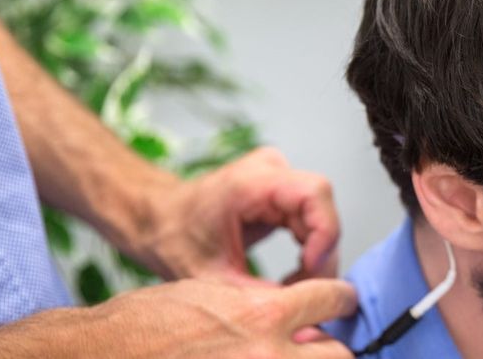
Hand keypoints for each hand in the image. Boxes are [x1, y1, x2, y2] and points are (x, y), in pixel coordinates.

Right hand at [0, 277, 357, 357]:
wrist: (103, 353)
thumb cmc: (149, 321)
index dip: (341, 299)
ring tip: (293, 356)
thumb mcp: (212, 291)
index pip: (332, 300)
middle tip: (320, 342)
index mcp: (263, 312)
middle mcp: (268, 353)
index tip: (342, 301)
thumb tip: (298, 315)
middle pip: (338, 354)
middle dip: (332, 346)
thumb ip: (262, 303)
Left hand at [134, 147, 339, 281]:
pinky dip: (311, 246)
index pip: (314, 194)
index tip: (311, 269)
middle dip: (322, 251)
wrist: (158, 219)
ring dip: (318, 252)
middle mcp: (270, 169)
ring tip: (298, 284)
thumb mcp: (214, 277)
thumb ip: (258, 294)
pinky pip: (312, 217)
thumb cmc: (175, 237)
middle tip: (308, 289)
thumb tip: (298, 311)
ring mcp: (278, 176)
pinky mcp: (282, 189)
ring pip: (321, 214)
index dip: (324, 233)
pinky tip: (297, 271)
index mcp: (250, 183)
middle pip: (321, 206)